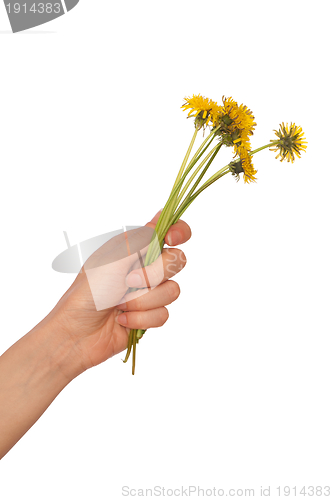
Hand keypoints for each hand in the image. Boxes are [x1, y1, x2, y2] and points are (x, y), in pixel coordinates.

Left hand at [45, 211, 190, 375]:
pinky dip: (141, 318)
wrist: (77, 333)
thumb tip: (160, 218)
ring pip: (172, 291)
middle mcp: (146, 267)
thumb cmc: (88, 292)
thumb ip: (141, 240)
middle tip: (129, 281)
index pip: (169, 231)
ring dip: (144, 301)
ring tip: (120, 305)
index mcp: (135, 248)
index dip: (179, 232)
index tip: (170, 240)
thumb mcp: (113, 259)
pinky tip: (123, 320)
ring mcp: (150, 292)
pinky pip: (164, 314)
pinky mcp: (150, 315)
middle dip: (154, 275)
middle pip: (177, 261)